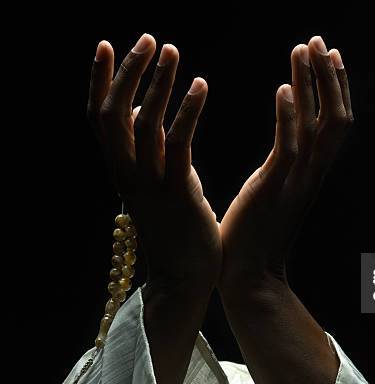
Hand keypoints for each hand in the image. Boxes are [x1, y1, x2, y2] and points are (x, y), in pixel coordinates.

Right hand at [87, 34, 220, 291]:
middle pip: (112, 113)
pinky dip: (186, 111)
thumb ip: (148, 145)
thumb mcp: (156, 180)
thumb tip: (145, 105)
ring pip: (142, 124)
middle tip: (150, 39)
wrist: (185, 277)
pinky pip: (178, 145)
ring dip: (157, 84)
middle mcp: (127, 174)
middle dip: (127, 72)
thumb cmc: (176, 226)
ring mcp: (150, 185)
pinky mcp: (179, 194)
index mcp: (121, 169)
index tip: (107, 43)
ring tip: (172, 52)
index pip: (99, 116)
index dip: (98, 79)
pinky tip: (201, 85)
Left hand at [219, 35, 352, 296]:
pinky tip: (283, 87)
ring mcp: (297, 181)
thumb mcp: (271, 193)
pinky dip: (289, 116)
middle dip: (329, 77)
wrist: (249, 278)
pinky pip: (289, 147)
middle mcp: (312, 174)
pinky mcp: (275, 189)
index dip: (333, 88)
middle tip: (319, 41)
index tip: (323, 56)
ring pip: (318, 125)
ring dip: (312, 84)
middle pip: (336, 117)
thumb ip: (281, 170)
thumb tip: (281, 153)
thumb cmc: (253, 237)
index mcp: (309, 173)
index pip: (332, 123)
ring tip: (302, 49)